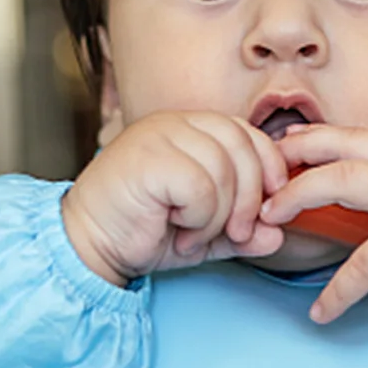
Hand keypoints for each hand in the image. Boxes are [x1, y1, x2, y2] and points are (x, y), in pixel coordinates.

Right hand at [62, 111, 288, 284]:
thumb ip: (241, 231)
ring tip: (192, 234)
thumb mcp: (204, 232)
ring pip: (224, 169)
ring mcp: (159, 135)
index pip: (248, 133)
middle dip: (250, 198)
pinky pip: (201, 186)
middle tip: (235, 234)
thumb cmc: (142, 230)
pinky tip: (177, 229)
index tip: (268, 205)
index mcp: (191, 128)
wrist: (89, 244)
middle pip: (243, 146)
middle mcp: (176, 123)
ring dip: (219, 215)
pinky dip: (199, 218)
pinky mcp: (148, 158)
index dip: (269, 168)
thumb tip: (278, 235)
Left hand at [261, 125, 367, 339]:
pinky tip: (322, 311)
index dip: (312, 139)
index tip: (281, 148)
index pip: (354, 136)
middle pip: (339, 149)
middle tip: (259, 181)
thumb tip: (352, 210)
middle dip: (292, 161)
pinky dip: (339, 291)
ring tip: (270, 222)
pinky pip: (364, 264)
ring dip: (298, 199)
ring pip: (342, 183)